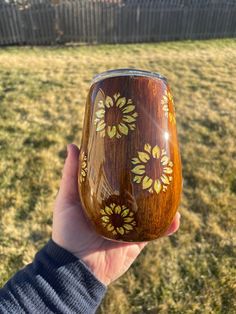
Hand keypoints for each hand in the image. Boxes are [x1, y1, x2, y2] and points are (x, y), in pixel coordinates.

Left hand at [52, 144, 180, 285]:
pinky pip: (157, 232)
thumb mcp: (67, 200)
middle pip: (139, 193)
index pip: (121, 179)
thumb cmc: (67, 232)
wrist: (76, 268)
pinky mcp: (138, 241)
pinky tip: (176, 216)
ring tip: (174, 189)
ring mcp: (131, 225)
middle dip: (151, 182)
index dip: (130, 166)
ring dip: (165, 202)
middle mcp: (120, 210)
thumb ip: (70, 175)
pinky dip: (168, 226)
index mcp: (105, 198)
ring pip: (152, 211)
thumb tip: (72, 145)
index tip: (139, 151)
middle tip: (163, 167)